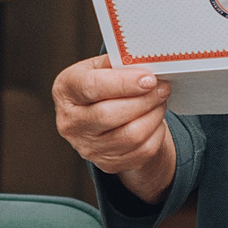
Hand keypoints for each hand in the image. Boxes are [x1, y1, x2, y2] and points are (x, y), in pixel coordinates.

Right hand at [52, 55, 174, 200]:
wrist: (101, 116)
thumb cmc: (103, 85)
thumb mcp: (103, 67)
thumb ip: (119, 64)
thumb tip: (147, 65)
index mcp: (65, 90)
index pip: (91, 87)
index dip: (123, 83)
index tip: (149, 79)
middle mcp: (69, 121)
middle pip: (110, 115)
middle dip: (144, 100)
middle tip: (162, 88)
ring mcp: (86, 146)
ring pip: (130, 136)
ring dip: (153, 116)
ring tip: (160, 101)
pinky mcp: (106, 163)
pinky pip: (141, 151)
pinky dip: (155, 134)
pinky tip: (156, 120)